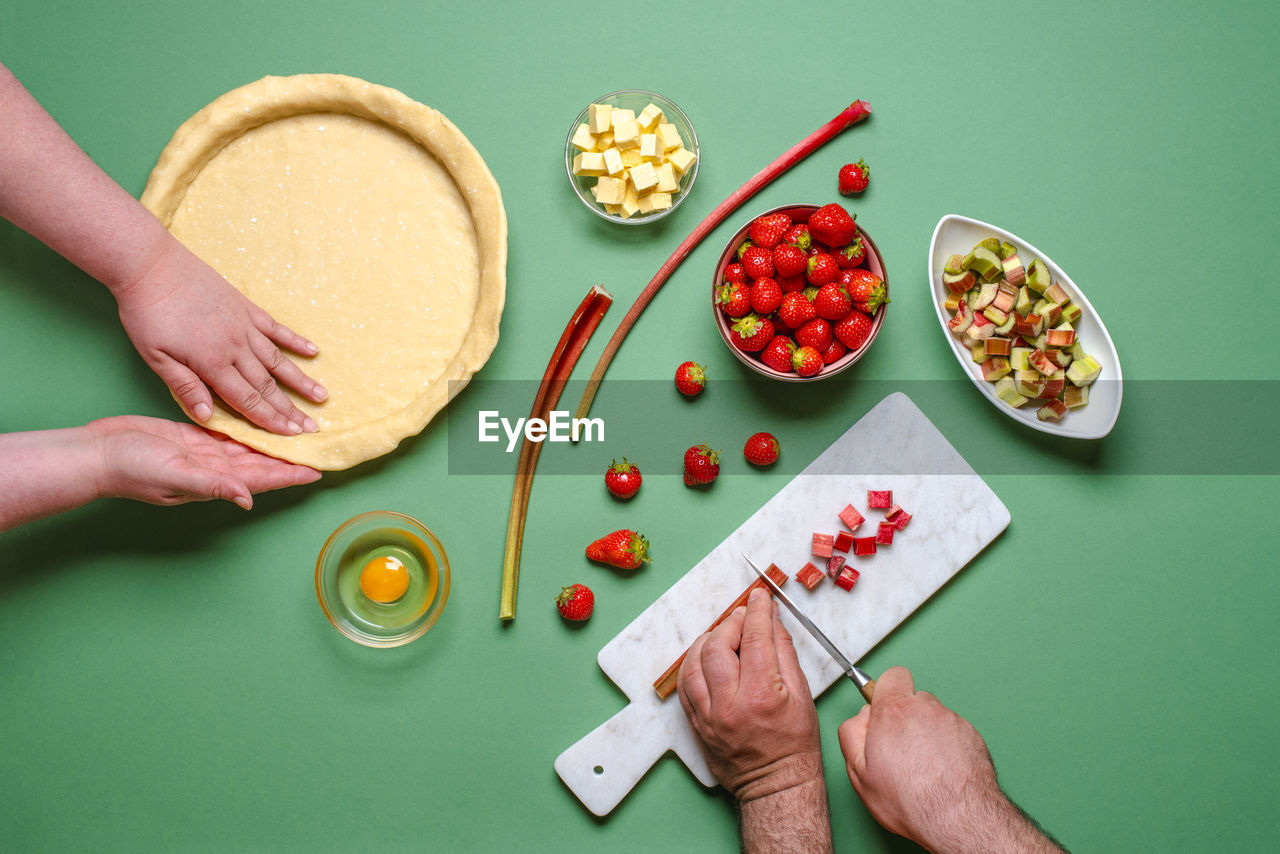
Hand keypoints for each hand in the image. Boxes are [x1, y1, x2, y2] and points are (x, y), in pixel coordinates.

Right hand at [87, 415, 320, 509]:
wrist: (98, 453)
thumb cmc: (131, 468)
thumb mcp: (174, 475)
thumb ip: (211, 486)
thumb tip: (247, 500)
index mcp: (214, 480)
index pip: (262, 478)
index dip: (290, 474)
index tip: (318, 470)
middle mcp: (214, 469)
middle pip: (262, 463)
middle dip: (290, 458)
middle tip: (318, 447)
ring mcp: (204, 454)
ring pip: (248, 447)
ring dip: (272, 442)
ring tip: (299, 434)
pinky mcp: (192, 437)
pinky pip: (228, 433)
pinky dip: (247, 428)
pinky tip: (263, 421)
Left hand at [114, 241, 327, 435]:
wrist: (152, 266)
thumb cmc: (148, 313)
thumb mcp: (155, 356)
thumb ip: (184, 386)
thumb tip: (208, 417)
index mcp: (212, 363)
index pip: (247, 400)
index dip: (270, 420)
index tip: (292, 435)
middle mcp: (235, 347)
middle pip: (267, 385)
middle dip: (290, 409)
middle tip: (312, 427)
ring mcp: (244, 325)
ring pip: (278, 360)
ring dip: (301, 380)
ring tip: (322, 396)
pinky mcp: (245, 307)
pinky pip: (276, 328)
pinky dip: (295, 341)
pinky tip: (313, 351)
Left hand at [677, 587, 823, 800]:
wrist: (776, 784)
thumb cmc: (795, 744)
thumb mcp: (802, 694)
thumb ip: (784, 652)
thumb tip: (772, 620)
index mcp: (761, 696)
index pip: (754, 639)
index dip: (757, 612)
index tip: (759, 598)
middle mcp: (730, 705)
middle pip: (717, 646)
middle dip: (731, 623)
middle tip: (743, 617)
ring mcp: (709, 717)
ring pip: (694, 663)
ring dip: (707, 641)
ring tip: (723, 635)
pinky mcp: (697, 725)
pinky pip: (684, 685)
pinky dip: (692, 664)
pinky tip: (705, 657)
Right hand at [838, 667, 1062, 852]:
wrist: (959, 817)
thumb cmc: (910, 799)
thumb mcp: (859, 771)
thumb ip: (852, 733)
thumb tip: (860, 718)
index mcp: (894, 711)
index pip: (892, 676)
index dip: (886, 692)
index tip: (883, 712)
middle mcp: (926, 708)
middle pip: (913, 699)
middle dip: (906, 717)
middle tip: (901, 749)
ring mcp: (952, 720)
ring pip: (934, 716)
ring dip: (927, 733)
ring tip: (924, 766)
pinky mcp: (972, 735)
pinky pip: (953, 732)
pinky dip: (947, 746)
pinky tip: (942, 771)